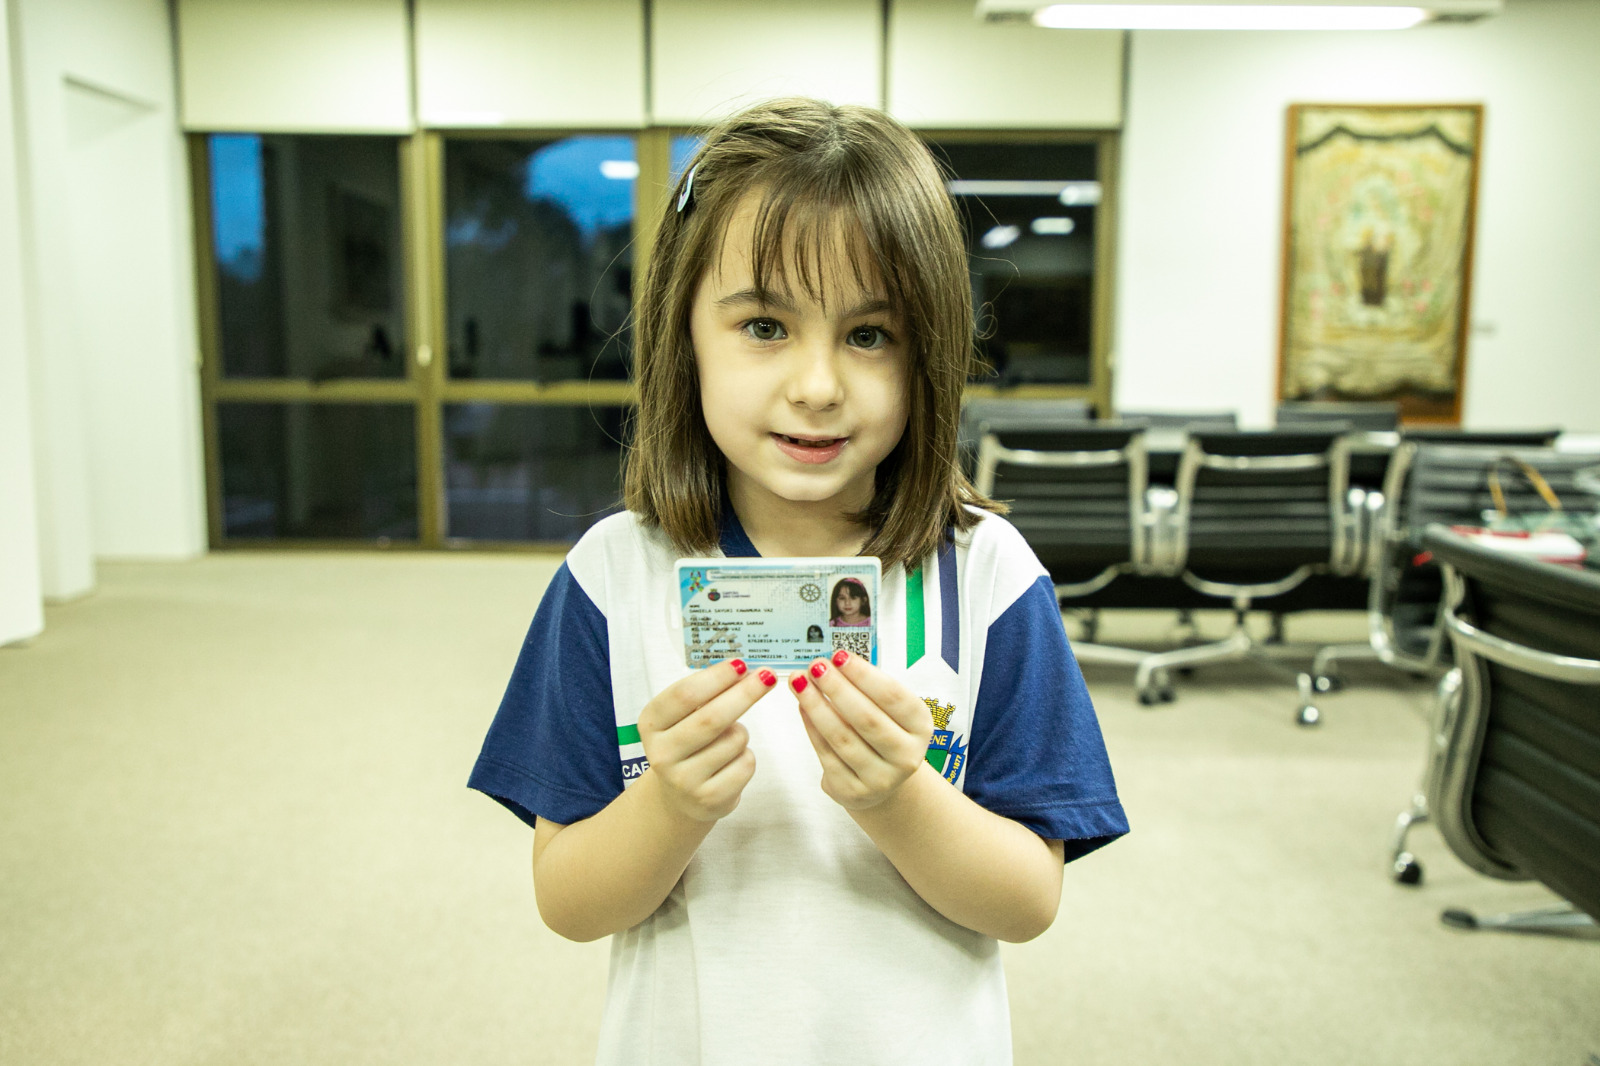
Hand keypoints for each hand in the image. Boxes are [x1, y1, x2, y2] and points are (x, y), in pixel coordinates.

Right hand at [637, 658, 775, 821]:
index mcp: (651, 723)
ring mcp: (684, 780)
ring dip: (742, 732)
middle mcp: (662, 753)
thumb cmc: (688, 743)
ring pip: (734, 740)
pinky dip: (746, 755)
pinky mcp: (709, 799)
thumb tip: (744, 670)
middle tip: (767, 677)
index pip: (685, 695)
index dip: (716, 677)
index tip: (741, 664)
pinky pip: (745, 764)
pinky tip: (730, 762)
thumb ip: (706, 693)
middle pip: (711, 717)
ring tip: (729, 739)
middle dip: (744, 693)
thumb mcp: (683, 716)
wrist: (679, 796)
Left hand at [789, 650, 933, 810]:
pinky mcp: (854, 792)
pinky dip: (811, 728)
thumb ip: (865, 688)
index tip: (839, 656)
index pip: (892, 696)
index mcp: (921, 727)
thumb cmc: (883, 732)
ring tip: (800, 683)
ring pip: (843, 738)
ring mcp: (881, 779)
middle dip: (837, 688)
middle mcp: (907, 756)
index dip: (863, 674)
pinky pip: (827, 755)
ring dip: (817, 706)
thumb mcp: (888, 711)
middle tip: (815, 667)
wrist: (882, 780)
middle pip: (867, 718)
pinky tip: (802, 707)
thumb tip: (831, 663)